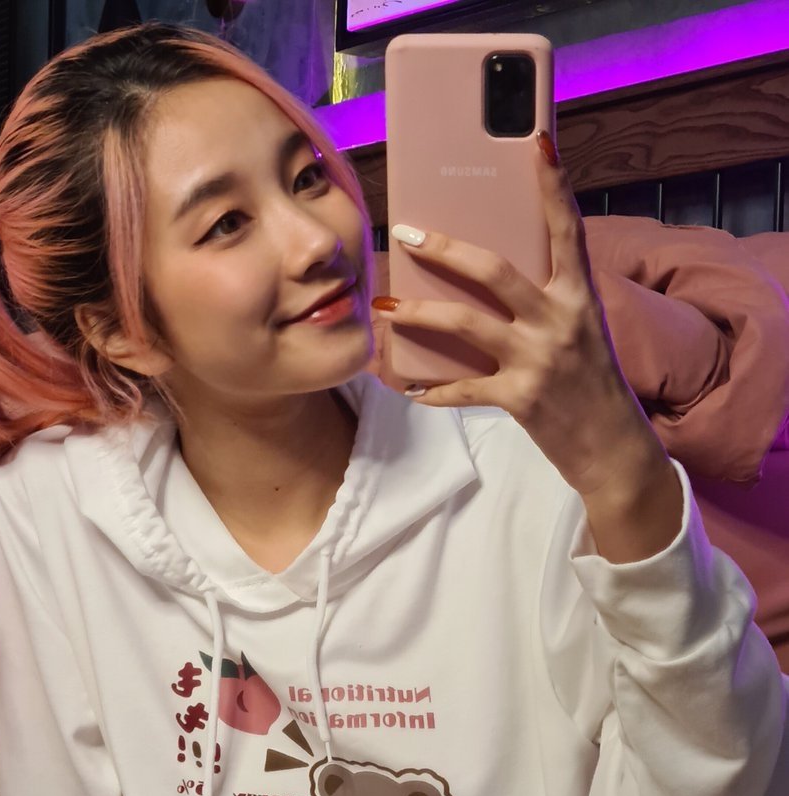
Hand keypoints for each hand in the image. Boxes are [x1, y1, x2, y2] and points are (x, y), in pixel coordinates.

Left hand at [372, 131, 682, 561]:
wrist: (614, 451)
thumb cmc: (592, 386)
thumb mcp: (582, 333)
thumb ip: (546, 301)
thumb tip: (487, 277)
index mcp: (579, 297)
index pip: (567, 230)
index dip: (553, 186)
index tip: (539, 143)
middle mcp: (560, 321)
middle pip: (493, 270)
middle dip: (444, 250)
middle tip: (408, 234)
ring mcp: (538, 359)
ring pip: (464, 324)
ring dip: (417, 314)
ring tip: (384, 309)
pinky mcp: (520, 398)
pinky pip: (462, 390)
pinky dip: (433, 391)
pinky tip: (410, 388)